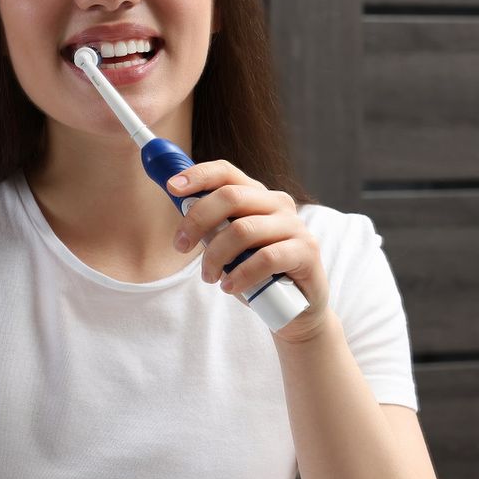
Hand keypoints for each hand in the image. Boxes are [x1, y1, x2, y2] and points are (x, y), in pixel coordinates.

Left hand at [167, 160, 329, 341]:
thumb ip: (213, 225)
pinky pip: (265, 258)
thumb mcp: (231, 245)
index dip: (198, 175)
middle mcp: (278, 203)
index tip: (172, 187)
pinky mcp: (305, 251)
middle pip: (230, 197)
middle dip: (197, 221)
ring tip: (209, 276)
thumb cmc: (257, 272)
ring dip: (216, 256)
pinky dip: (240, 274)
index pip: (227, 173)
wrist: (298, 306)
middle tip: (180, 246)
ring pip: (243, 230)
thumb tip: (179, 203)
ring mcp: (294, 225)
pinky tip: (229, 287)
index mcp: (258, 195)